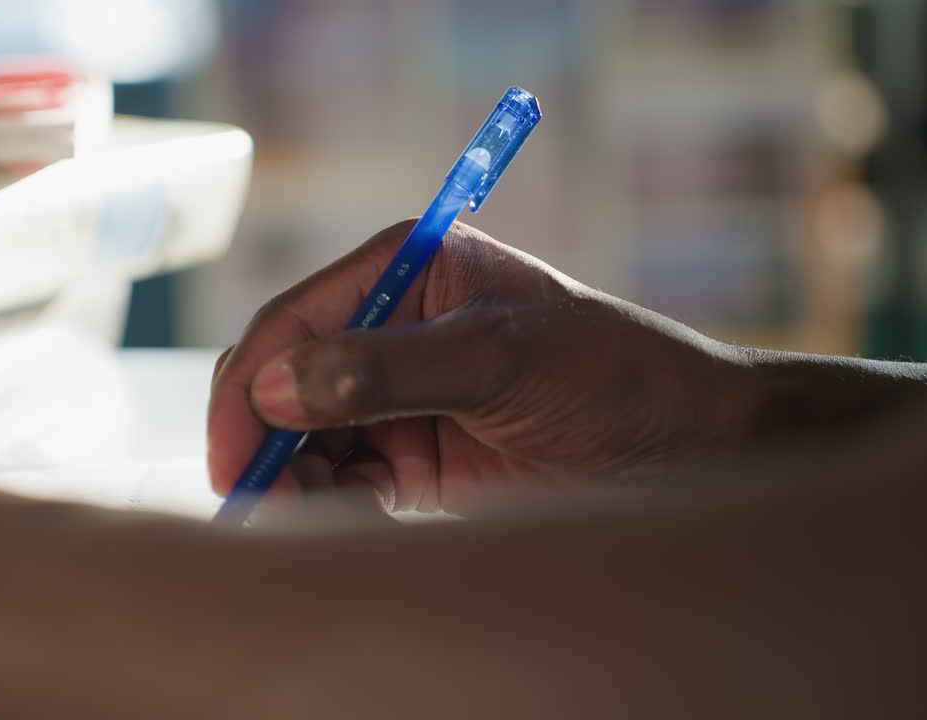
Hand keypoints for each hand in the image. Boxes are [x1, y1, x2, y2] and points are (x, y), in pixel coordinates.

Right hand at [208, 220, 756, 514]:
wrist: (688, 447)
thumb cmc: (612, 376)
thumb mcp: (502, 360)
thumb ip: (388, 370)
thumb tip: (276, 386)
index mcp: (407, 269)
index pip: (298, 319)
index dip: (255, 383)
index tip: (237, 450)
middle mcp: (392, 325)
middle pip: (285, 376)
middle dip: (261, 434)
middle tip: (252, 498)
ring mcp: (399, 393)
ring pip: (303, 433)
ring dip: (288, 474)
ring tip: (291, 517)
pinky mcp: (413, 455)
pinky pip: (340, 475)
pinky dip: (324, 499)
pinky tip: (338, 518)